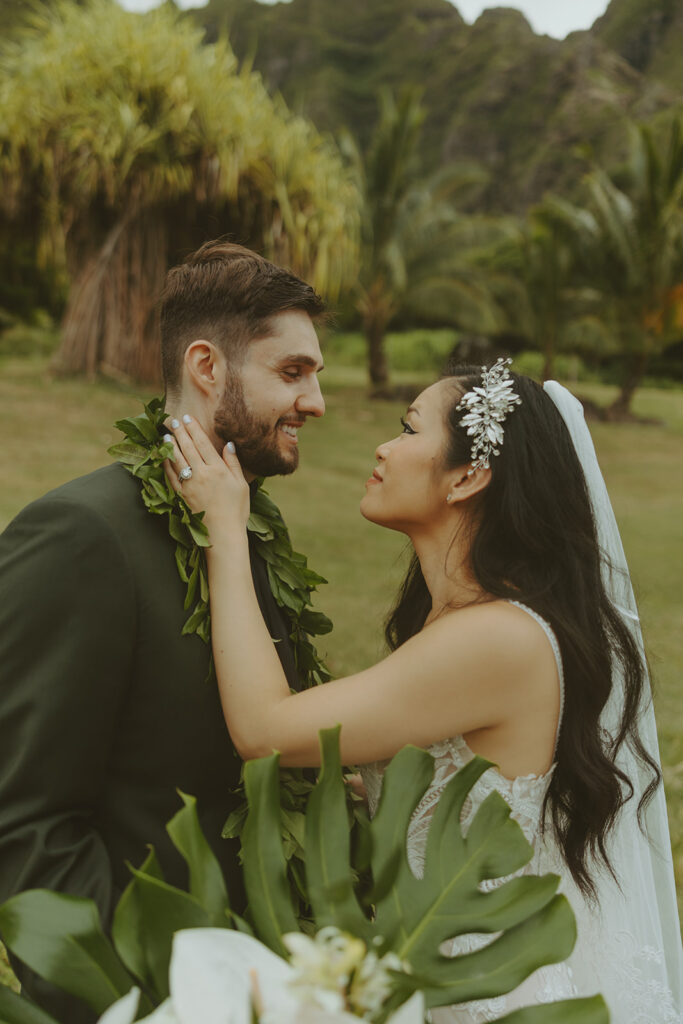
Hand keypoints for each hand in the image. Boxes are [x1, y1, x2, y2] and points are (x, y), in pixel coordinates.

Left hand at [164, 415, 249, 537]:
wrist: (223, 534)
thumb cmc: (237, 510)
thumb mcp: (241, 484)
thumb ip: (233, 463)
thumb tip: (228, 444)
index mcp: (218, 469)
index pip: (203, 443)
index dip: (194, 429)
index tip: (188, 418)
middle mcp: (202, 474)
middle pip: (188, 448)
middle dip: (180, 432)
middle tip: (174, 421)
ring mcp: (189, 485)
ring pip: (177, 459)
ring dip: (170, 445)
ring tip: (166, 435)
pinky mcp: (181, 496)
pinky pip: (170, 476)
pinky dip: (166, 464)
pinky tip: (163, 457)